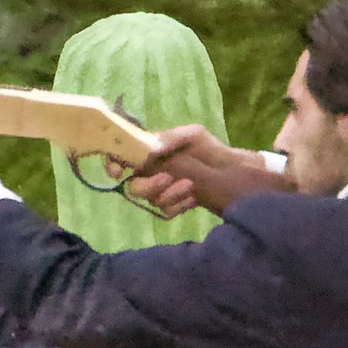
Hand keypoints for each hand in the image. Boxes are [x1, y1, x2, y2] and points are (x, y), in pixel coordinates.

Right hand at [127, 124, 291, 216]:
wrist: (235, 172)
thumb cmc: (212, 149)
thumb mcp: (194, 135)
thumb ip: (171, 139)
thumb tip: (151, 148)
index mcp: (152, 152)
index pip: (122, 156)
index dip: (113, 164)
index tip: (118, 172)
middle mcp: (153, 172)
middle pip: (134, 186)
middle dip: (149, 185)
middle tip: (169, 179)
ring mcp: (163, 190)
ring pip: (151, 200)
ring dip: (169, 195)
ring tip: (191, 187)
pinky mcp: (174, 205)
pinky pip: (165, 211)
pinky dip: (178, 206)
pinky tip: (193, 198)